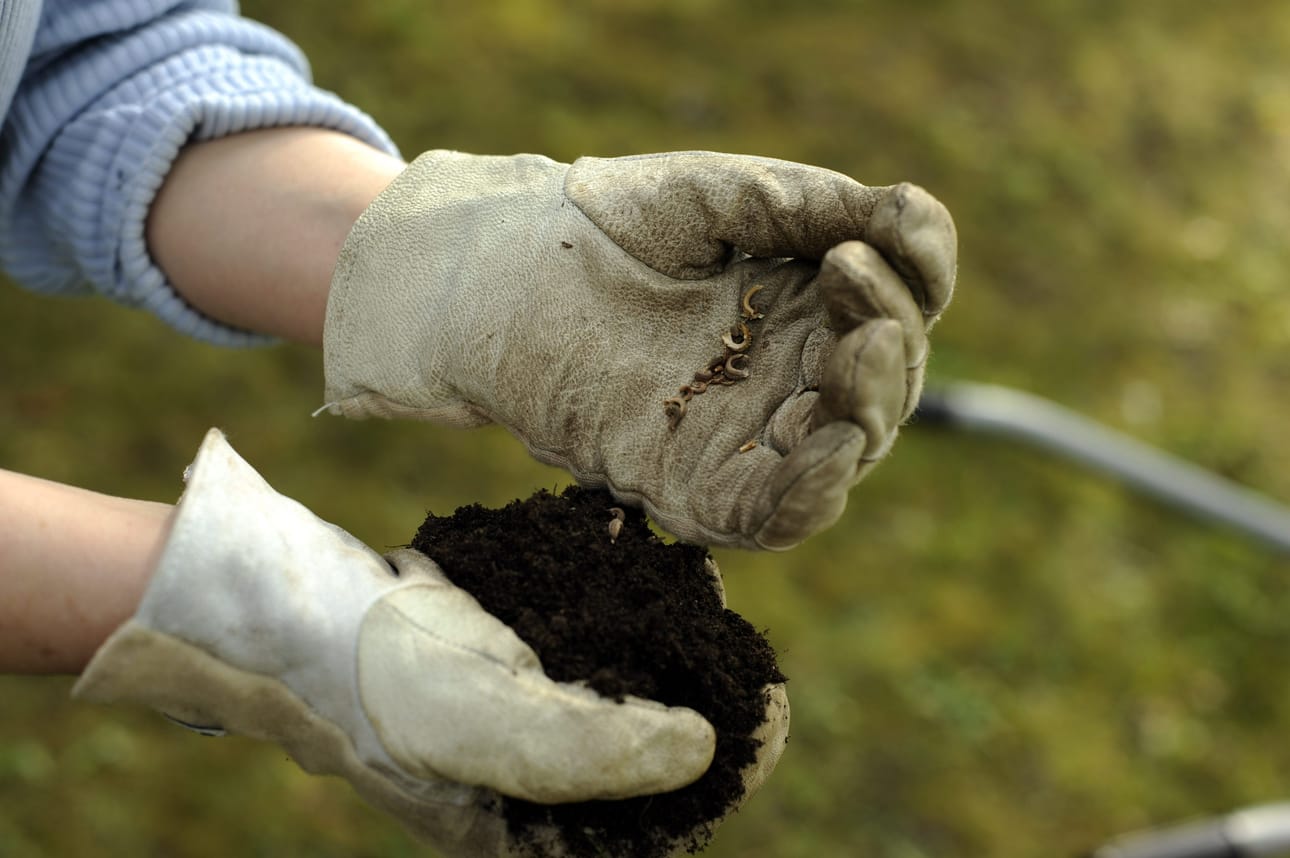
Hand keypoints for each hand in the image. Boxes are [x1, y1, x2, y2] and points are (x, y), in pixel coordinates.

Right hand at [73, 429, 730, 855]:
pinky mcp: (519, 654)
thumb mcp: (498, 728)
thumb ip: (603, 751)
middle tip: (722, 627)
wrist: (303, 613)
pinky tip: (631, 551)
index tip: (766, 706)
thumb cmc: (388, 684)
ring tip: (690, 585)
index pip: (665, 807)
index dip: (728, 760)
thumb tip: (706, 748)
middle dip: (700, 680)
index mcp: (544, 825)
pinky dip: (616, 592)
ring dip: (665, 629)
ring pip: (632, 675)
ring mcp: (533, 709)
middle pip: (659, 739)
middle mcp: (546, 777)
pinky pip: (589, 628)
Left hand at [322, 150, 955, 548]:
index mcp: (807, 299)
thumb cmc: (609, 222)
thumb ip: (818, 209)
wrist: (502, 270)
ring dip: (870, 408)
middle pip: (884, 381)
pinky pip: (774, 515)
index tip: (883, 236)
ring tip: (856, 350)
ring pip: (846, 447)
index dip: (913, 274)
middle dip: (890, 343)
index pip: (897, 302)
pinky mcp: (694, 485)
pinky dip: (813, 493)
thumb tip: (918, 218)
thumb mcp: (725, 196)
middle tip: (858, 298)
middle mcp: (790, 369)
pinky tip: (831, 448)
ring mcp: (747, 431)